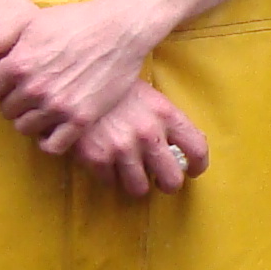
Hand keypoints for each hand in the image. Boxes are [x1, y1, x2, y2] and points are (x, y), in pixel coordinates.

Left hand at [0, 0, 159, 144]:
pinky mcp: (81, 119)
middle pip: (6, 111)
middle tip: (30, 92)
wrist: (118, 30)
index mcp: (17, 63)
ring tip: (43, 106)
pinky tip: (54, 126)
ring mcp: (58, 106)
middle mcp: (34, 88)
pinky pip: (52, 145)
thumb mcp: (28, 22)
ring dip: (30, 119)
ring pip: (25, 128)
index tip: (11, 82)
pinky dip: (48, 140)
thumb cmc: (72, 21)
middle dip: (14, 102)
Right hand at [66, 82, 210, 196]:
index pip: (197, 149)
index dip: (198, 166)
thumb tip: (179, 144)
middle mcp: (148, 134)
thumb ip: (164, 119)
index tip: (192, 170)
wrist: (72, 80)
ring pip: (140, 189)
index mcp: (165, 114)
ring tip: (129, 171)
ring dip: (136, 183)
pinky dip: (108, 176)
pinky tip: (104, 160)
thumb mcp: (146, 94)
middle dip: (167, 184)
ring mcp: (122, 148)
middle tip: (159, 179)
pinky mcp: (97, 158)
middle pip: (172, 180)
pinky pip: (110, 182)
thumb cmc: (113, 87)